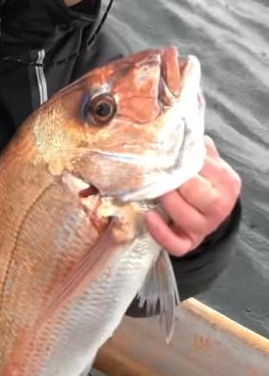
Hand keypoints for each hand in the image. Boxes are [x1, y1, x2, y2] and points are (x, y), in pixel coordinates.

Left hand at [146, 137, 240, 256]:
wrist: (208, 214)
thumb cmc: (203, 183)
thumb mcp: (208, 164)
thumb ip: (198, 148)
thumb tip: (178, 131)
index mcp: (227, 182)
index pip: (204, 167)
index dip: (182, 160)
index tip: (166, 154)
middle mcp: (220, 206)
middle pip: (195, 192)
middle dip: (173, 181)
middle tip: (157, 172)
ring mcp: (205, 228)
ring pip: (184, 216)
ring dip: (166, 201)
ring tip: (154, 189)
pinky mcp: (189, 244)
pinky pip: (175, 244)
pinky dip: (160, 232)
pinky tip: (149, 216)